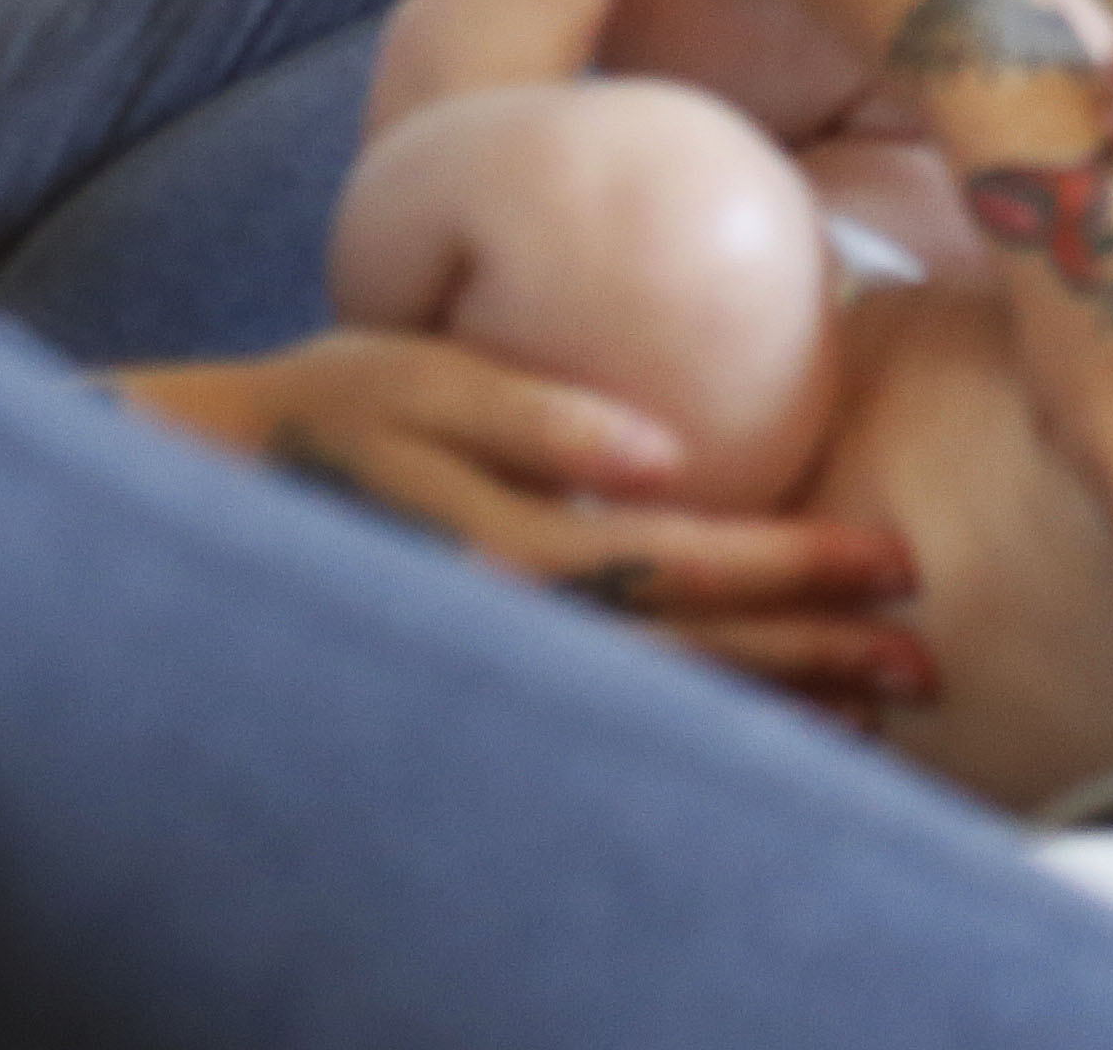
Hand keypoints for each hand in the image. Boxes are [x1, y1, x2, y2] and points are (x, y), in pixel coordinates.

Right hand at [113, 330, 932, 720]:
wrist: (186, 496)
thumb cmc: (316, 410)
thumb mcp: (410, 379)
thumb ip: (534, 414)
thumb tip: (661, 452)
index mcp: (504, 545)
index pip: (685, 561)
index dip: (797, 565)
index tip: (897, 565)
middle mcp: (506, 622)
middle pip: (690, 652)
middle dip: (813, 659)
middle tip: (926, 663)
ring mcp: (492, 663)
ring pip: (656, 704)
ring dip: (768, 711)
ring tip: (876, 717)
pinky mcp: (479, 676)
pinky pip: (609, 714)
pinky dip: (696, 728)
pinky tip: (766, 733)